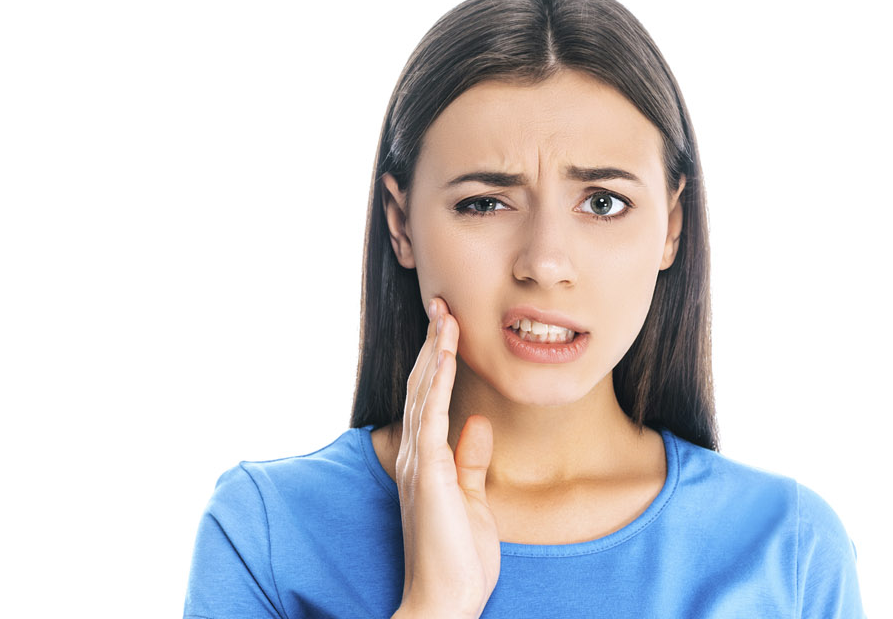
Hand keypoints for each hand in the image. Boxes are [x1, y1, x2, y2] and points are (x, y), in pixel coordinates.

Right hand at [393, 297, 498, 618]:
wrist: (443, 599)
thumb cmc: (457, 559)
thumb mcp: (473, 501)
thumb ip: (472, 462)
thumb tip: (478, 423)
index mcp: (424, 462)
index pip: (428, 399)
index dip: (437, 360)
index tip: (448, 326)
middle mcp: (413, 456)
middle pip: (420, 386)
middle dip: (432, 343)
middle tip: (441, 302)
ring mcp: (417, 463)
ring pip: (422, 392)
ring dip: (433, 350)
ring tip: (443, 313)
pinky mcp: (427, 473)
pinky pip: (431, 416)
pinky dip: (436, 381)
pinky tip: (445, 354)